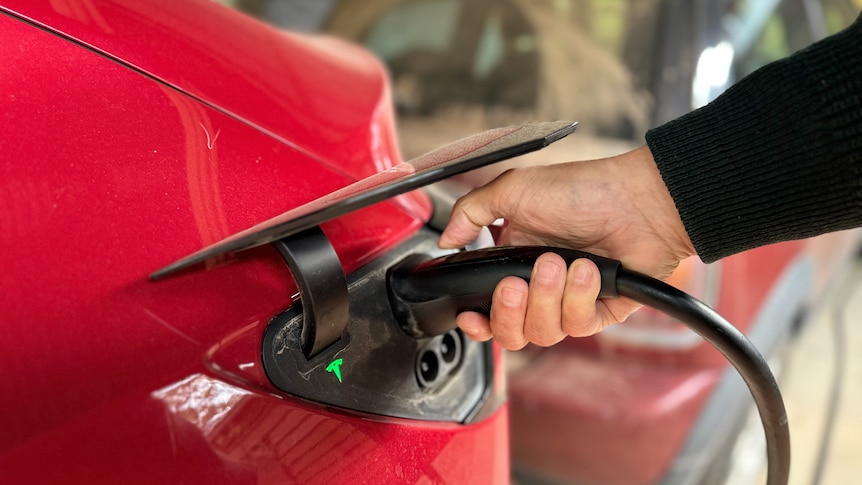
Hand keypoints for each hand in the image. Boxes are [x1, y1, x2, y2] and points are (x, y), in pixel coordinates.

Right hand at [438, 146, 694, 349]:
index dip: (476, 323)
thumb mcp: (513, 189)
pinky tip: (588, 270)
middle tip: (516, 283)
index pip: (487, 310)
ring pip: (541, 332)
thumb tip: (445, 239)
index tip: (472, 317)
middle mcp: (538, 287)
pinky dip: (579, 297)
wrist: (639, 200)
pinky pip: (576, 326)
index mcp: (513, 261)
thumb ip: (470, 212)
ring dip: (546, 299)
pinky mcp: (598, 312)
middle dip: (509, 312)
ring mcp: (568, 301)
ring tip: (559, 265)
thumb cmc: (582, 190)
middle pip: (510, 332)